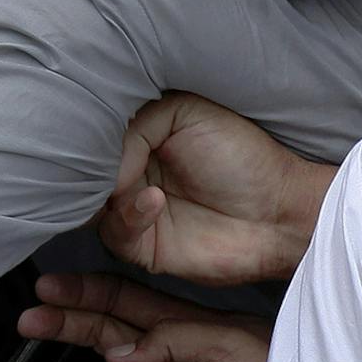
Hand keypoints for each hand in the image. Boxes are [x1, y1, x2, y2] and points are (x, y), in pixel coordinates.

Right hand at [97, 93, 333, 284]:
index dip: (85, 135)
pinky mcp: (143, 248)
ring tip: (130, 178)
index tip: (83, 128)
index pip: (91, 139)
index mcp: (137, 140)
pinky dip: (129, 216)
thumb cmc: (242, 156)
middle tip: (93, 157)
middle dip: (84, 167)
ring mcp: (134, 213)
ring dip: (108, 191)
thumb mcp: (185, 114)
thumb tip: (102, 161)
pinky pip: (116, 234)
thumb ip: (136, 123)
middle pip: (82, 175)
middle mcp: (130, 176)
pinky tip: (154, 200)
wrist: (279, 209)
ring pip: (89, 206)